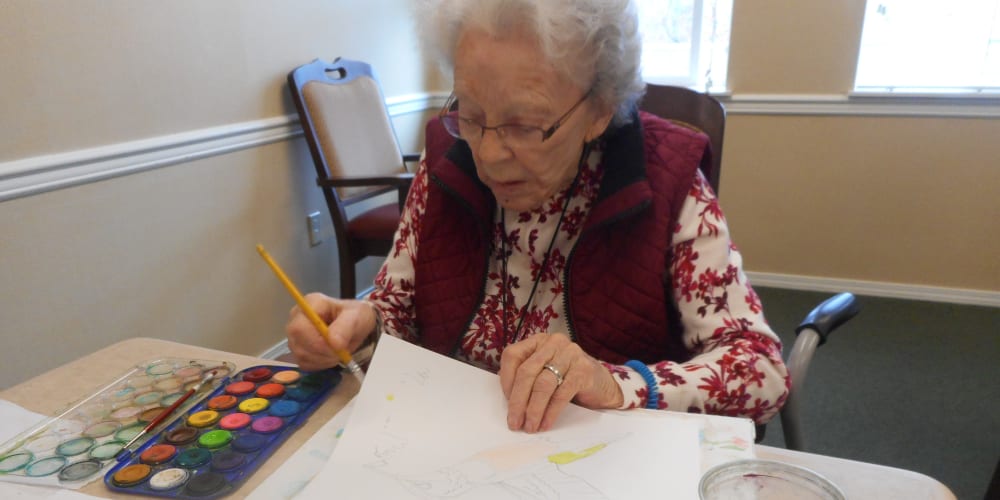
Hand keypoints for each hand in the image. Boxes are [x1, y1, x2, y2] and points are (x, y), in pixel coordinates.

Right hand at [284, 293, 375, 370]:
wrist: (356, 325)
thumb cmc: (355, 315)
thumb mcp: (356, 316)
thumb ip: (345, 327)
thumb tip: (334, 343)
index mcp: (310, 304)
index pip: (299, 327)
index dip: (315, 342)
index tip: (336, 347)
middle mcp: (297, 317)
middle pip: (296, 342)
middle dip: (320, 353)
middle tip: (339, 353)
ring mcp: (295, 334)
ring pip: (299, 355)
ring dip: (321, 359)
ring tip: (337, 353)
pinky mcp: (298, 348)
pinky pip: (303, 363)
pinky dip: (319, 364)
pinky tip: (329, 357)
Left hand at [499, 333, 622, 432]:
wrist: (602, 385)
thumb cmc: (567, 380)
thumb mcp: (544, 373)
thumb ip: (527, 379)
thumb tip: (509, 402)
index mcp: (538, 341)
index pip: (512, 356)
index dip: (506, 381)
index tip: (506, 403)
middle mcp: (553, 343)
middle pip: (527, 371)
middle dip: (518, 400)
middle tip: (514, 422)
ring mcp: (570, 354)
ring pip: (543, 384)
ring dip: (533, 409)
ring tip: (530, 426)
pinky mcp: (583, 370)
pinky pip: (561, 394)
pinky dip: (551, 412)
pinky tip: (545, 423)